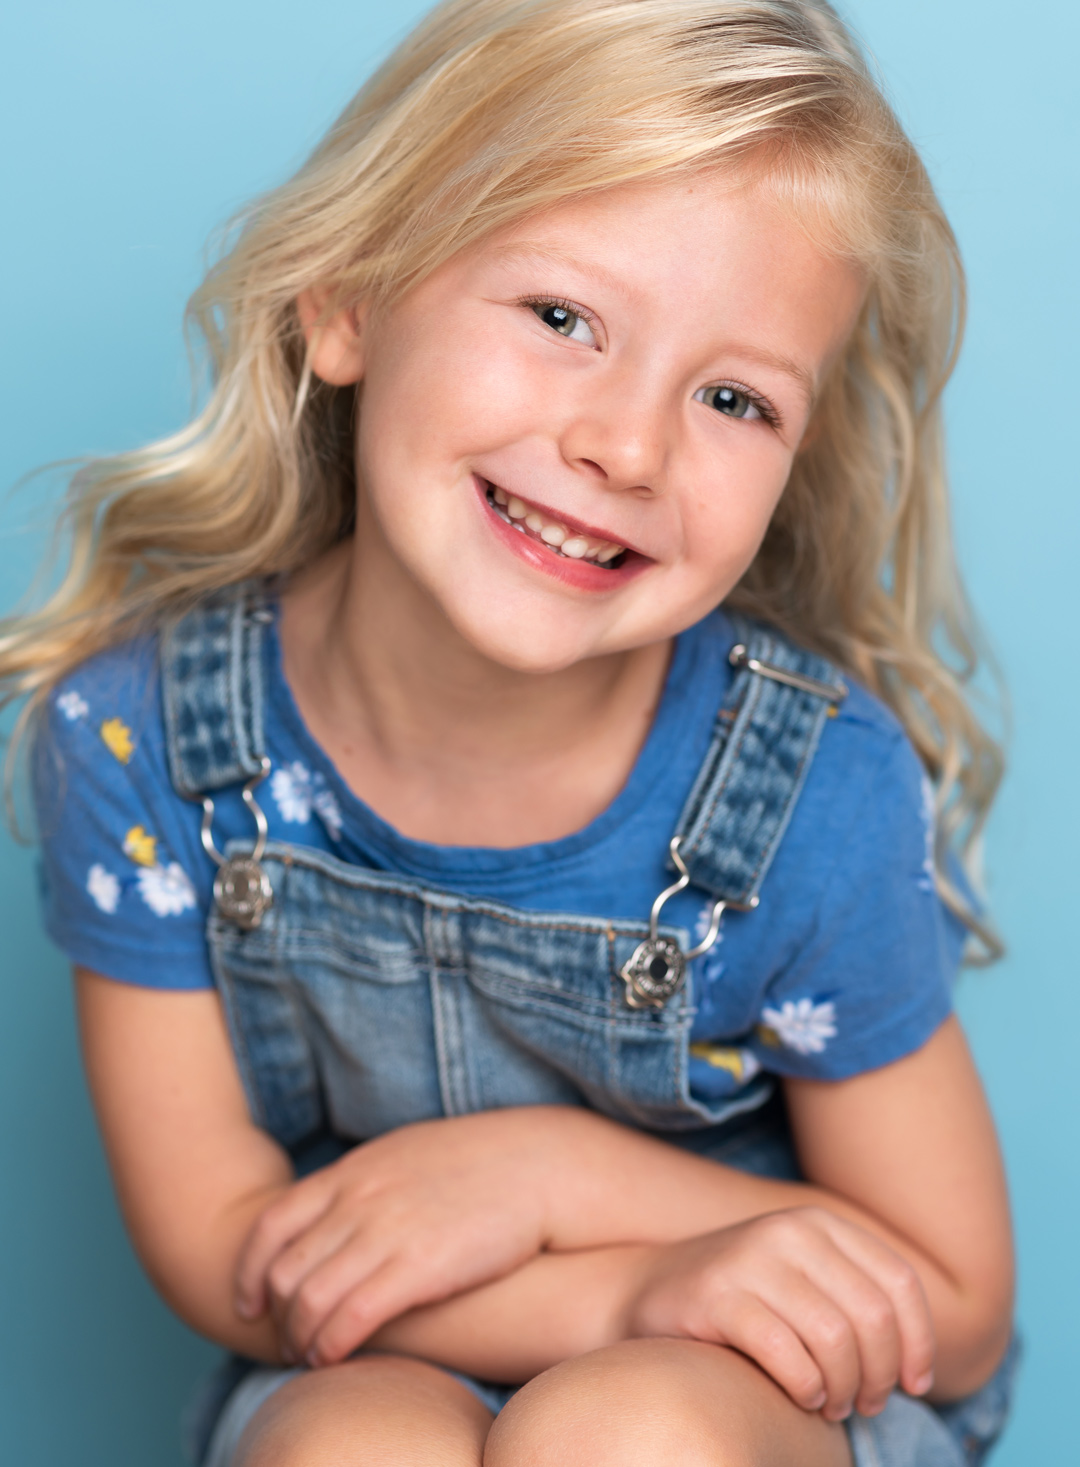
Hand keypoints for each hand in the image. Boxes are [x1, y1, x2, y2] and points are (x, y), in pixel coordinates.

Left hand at [233, 1110, 572, 1365]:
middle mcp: (359, 1200)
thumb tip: (342, 1203)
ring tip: (310, 1357)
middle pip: (284, 1269)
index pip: (272, 1223)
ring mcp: (386, 1232)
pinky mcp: (419, 1267)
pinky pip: (351, 1317)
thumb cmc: (478, 1162)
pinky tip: (337, 1358)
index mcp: (353, 1171)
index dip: (250, 1270)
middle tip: (286, 1341)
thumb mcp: (405, 1154)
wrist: (537, 1163)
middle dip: (276, 1315)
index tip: (249, 1301)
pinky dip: (332, 1344)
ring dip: (300, 1338)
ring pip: (309, 1299)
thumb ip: (367, 1180)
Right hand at [625, 1207, 935, 1420]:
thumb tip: (919, 1367)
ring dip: (843, 1388)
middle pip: (873, 1316)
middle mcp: (788, 1231)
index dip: (918, 1342)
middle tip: (866, 1404)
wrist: (647, 1294)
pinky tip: (800, 1396)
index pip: (899, 1283)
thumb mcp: (805, 1284)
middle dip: (880, 1375)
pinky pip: (787, 1355)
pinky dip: (805, 1388)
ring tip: (831, 1405)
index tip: (914, 1385)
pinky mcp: (717, 1296)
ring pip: (835, 1339)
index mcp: (818, 1224)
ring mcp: (750, 1259)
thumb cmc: (743, 1303)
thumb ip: (856, 1301)